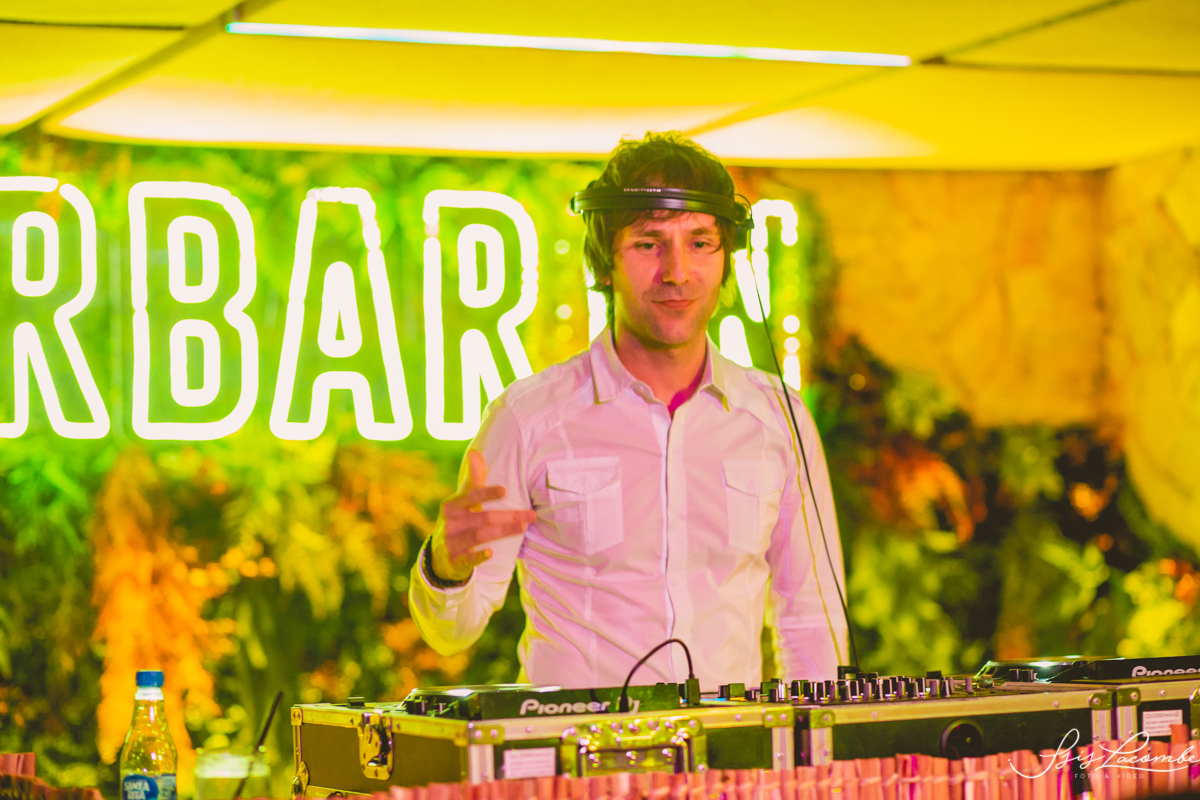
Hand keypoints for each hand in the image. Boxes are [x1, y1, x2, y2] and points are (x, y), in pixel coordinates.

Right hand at [429, 451, 536, 583]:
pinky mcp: (454, 561)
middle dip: (509, 516)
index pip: (470, 497)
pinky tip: (491, 553)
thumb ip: (472, 480)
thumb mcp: (462, 502)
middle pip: (483, 517)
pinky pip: (466, 559)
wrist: (439, 555)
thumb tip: (475, 453)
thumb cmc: (458, 521)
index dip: (486, 493)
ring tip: (522, 528)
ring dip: (502, 532)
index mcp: (452, 506)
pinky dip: (478, 556)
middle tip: (531, 515)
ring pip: (479, 536)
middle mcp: (450, 523)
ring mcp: (451, 543)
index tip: (505, 490)